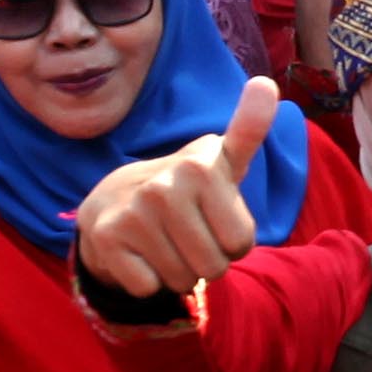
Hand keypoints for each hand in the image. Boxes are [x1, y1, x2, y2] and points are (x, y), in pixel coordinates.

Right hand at [71, 76, 287, 304]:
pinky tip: (137, 254)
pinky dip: (147, 281)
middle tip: (185, 235)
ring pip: (181, 280)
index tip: (213, 218)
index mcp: (202, 165)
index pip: (241, 243)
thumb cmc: (184, 190)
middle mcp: (165, 185)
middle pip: (213, 266)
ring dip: (176, 273)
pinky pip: (148, 287)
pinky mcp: (106, 238)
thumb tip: (265, 84)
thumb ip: (248, 129)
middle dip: (205, 262)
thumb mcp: (219, 163)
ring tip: (162, 243)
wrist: (111, 203)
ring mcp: (133, 211)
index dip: (232, 241)